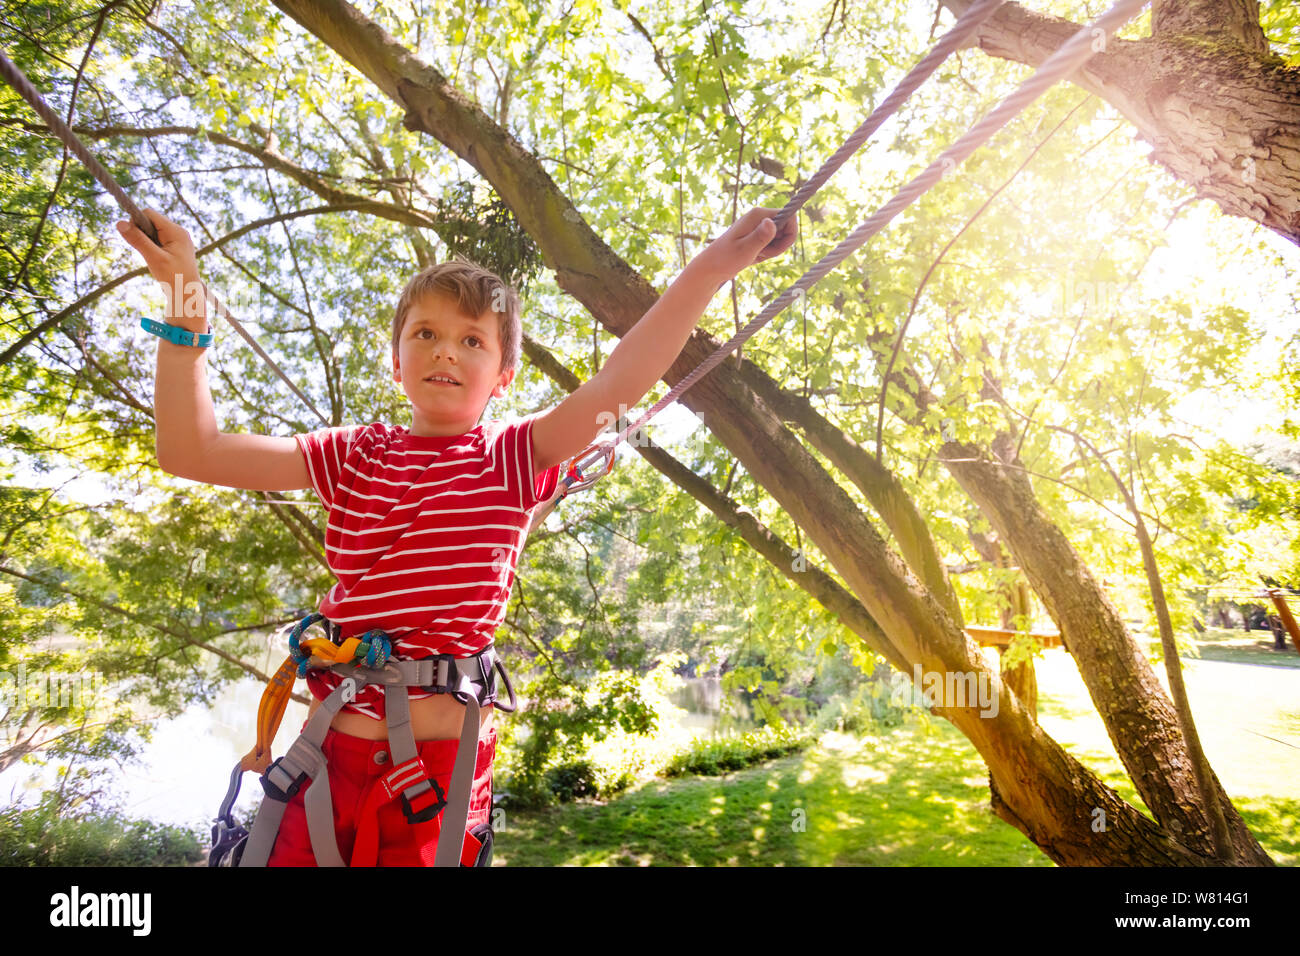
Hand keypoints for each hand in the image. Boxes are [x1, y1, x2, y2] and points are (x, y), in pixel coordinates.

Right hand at [116, 208, 205, 323]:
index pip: (149, 214)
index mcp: (176, 231)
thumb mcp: (154, 258)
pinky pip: (157, 240)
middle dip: (142, 234)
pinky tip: (158, 260)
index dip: (137, 222)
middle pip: (150, 221)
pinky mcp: (175, 246)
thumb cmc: (174, 278)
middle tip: (148, 253)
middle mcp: (179, 232)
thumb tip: (119, 223)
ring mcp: (178, 239)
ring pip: (152, 231)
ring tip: (155, 258)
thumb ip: (138, 240)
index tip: (135, 239)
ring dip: (147, 242)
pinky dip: (152, 248)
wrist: (188, 294)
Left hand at [693, 206, 797, 283]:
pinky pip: (774, 243)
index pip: (790, 217)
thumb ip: (760, 237)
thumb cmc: (726, 258)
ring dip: (775, 250)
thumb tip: (771, 222)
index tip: (777, 249)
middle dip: (781, 245)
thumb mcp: (745, 250)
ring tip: (757, 255)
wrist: (712, 267)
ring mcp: (760, 225)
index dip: (789, 235)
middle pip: (787, 228)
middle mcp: (761, 216)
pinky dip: (769, 252)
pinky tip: (756, 256)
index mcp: (758, 214)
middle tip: (763, 254)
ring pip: (782, 237)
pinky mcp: (758, 235)